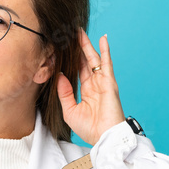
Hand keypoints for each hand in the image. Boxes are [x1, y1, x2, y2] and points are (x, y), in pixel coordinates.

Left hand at [55, 27, 126, 144]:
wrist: (103, 137)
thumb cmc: (89, 129)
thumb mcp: (70, 110)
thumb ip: (64, 93)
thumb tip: (59, 75)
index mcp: (87, 91)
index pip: (78, 70)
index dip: (72, 59)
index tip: (64, 48)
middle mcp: (96, 84)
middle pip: (85, 61)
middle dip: (78, 47)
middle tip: (71, 33)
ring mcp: (103, 82)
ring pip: (94, 59)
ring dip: (87, 45)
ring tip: (80, 31)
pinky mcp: (109, 82)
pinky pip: (107, 63)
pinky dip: (105, 50)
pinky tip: (103, 39)